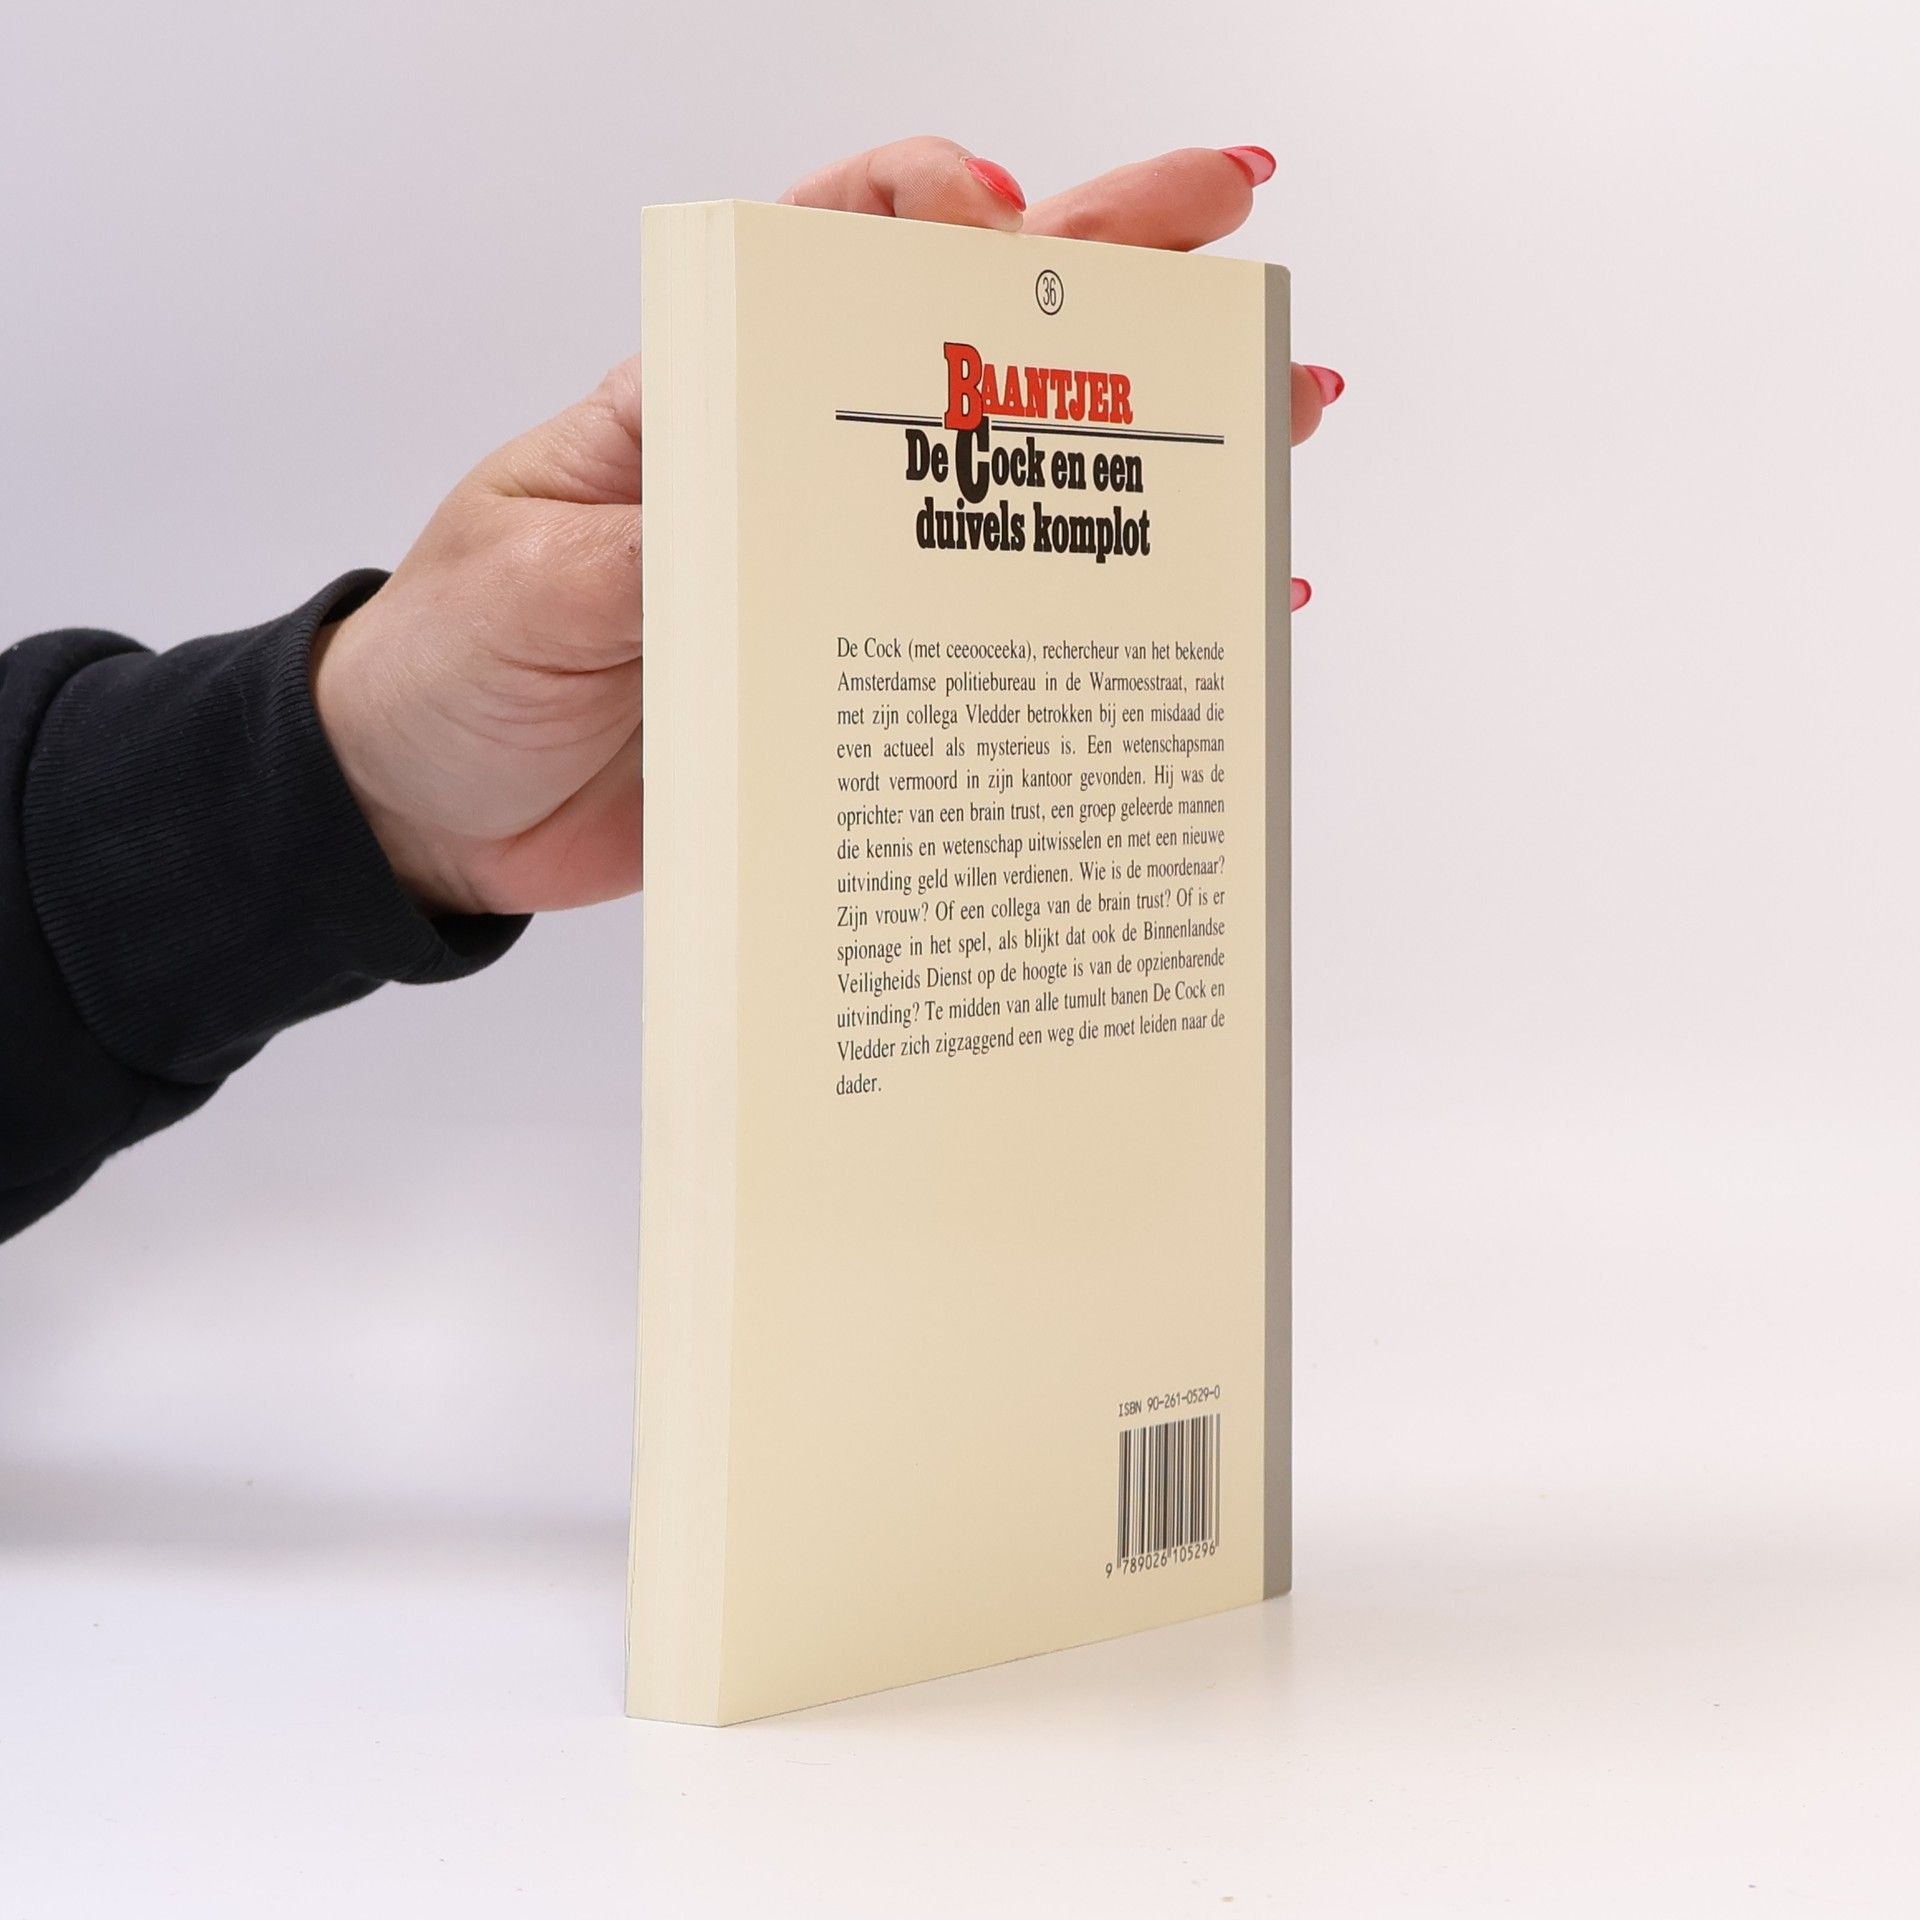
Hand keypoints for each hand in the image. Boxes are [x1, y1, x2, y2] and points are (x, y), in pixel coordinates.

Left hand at [310, 136, 1340, 918]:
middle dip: (1106, 269)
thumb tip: (779, 520)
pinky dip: (1105, 619)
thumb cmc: (453, 664)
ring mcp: (841, 579)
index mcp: (699, 403)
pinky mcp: (862, 687)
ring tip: (1284, 406)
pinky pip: (998, 639)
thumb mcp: (532, 581)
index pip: (831, 255)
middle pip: (969, 347)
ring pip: (1014, 487)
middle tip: (1235, 218)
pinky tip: (1209, 602)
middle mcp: (793, 474)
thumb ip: (653, 544)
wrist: (433, 814)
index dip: (933, 212)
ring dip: (1150, 440)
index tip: (1013, 215)